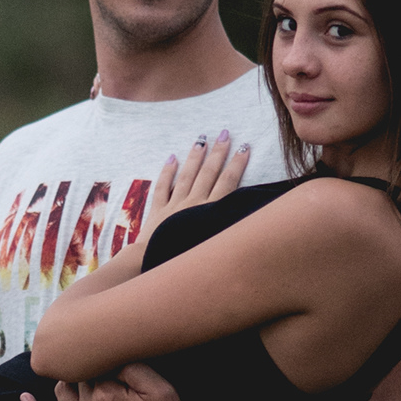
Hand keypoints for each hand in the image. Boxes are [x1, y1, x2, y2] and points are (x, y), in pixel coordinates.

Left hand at [19, 364, 215, 400]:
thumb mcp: (159, 387)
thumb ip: (131, 364)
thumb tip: (107, 351)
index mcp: (105, 394)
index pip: (93, 363)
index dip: (105, 358)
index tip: (113, 353)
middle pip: (77, 376)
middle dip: (89, 368)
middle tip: (102, 363)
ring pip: (63, 393)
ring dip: (70, 381)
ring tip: (83, 372)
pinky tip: (24, 399)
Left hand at [135, 127, 250, 258]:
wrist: (155, 266)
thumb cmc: (186, 259)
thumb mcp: (214, 244)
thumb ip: (227, 228)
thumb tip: (244, 216)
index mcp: (209, 212)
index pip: (227, 182)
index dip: (237, 164)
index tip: (244, 147)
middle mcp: (193, 205)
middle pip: (208, 173)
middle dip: (218, 152)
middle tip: (225, 133)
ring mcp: (175, 206)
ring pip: (187, 175)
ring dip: (195, 156)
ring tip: (202, 138)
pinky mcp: (158, 211)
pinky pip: (163, 187)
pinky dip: (167, 172)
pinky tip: (172, 157)